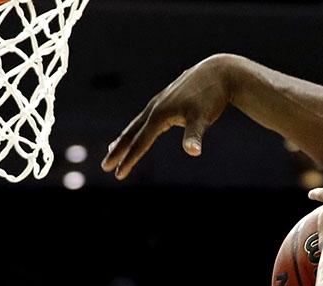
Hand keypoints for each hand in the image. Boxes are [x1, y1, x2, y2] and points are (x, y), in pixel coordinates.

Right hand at [101, 54, 239, 179]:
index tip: (118, 175)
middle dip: (118, 151)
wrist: (218, 73)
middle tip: (105, 167)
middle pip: (131, 133)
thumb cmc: (211, 97)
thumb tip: (193, 152)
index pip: (140, 142)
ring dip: (125, 139)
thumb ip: (194, 136)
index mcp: (159, 115)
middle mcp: (154, 108)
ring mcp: (160, 103)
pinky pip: (148, 118)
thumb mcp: (203, 118)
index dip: (129, 160)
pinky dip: (140, 129)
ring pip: (138, 124)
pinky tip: (142, 131)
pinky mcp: (167, 100)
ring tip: (114, 149)